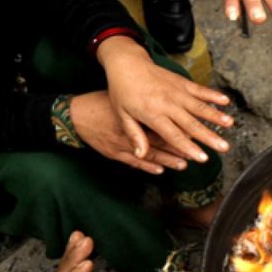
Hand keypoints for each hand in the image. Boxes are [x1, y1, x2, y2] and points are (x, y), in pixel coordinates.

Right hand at [71, 92, 187, 173]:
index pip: (160, 125)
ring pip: (149, 154)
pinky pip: (133, 163)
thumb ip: (141, 106)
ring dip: (167, 160)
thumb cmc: (101, 104)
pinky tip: (159, 170)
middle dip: (177, 149)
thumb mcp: (123, 101)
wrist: (77, 115)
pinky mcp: (114, 153)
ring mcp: (122, 144)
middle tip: (194, 154)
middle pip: (159, 142)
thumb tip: (164, 106)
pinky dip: (147, 167)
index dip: (176, 131)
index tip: (192, 135)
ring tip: (182, 164)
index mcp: (134, 117)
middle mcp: (131, 131)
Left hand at [96, 37, 232, 166]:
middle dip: (209, 137)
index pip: (174, 135)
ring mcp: (177, 91)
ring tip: (230, 124)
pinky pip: (199, 90)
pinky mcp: (181, 82)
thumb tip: (141, 155)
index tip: (202, 158)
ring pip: (200, 107)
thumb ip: (134, 135)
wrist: (126, 63)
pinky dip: (212, 95)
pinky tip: (225, 101)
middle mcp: (168, 103)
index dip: (189, 148)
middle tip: (223, 148)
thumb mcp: (122, 115)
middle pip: (192, 124)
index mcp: (153, 114)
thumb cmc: (122, 90)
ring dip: (216, 116)